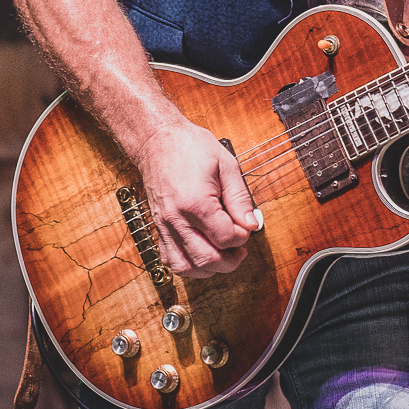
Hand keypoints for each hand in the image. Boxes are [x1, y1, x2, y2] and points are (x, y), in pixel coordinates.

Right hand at [134, 121, 260, 277]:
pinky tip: (200, 254)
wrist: (158, 140)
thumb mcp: (226, 165)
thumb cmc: (190, 147)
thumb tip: (251, 223)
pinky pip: (169, 259)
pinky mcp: (158, 227)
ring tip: (222, 255)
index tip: (246, 226)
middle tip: (240, 249)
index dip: (242, 237)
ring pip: (185, 267)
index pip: (226, 238)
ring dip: (208, 268)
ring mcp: (164, 226)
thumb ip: (240, 198)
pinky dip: (187, 264)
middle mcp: (177, 219)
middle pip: (207, 259)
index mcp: (197, 203)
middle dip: (230, 260)